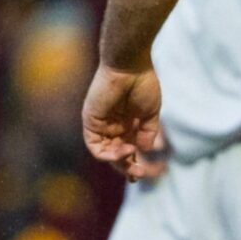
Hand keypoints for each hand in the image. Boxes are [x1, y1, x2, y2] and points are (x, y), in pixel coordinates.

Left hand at [82, 64, 164, 180]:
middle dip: (126, 166)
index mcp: (127, 123)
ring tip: (131, 156)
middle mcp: (112, 125)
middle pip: (115, 154)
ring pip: (105, 153)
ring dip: (118, 161)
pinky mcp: (91, 121)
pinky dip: (107, 154)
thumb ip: (147, 133)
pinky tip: (123, 150)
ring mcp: (101, 124)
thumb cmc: (143, 84)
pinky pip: (95, 146)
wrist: (130, 65)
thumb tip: (144, 151)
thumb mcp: (149, 113)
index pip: (126, 150)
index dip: (132, 163)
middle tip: (138, 173)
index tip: (141, 174)